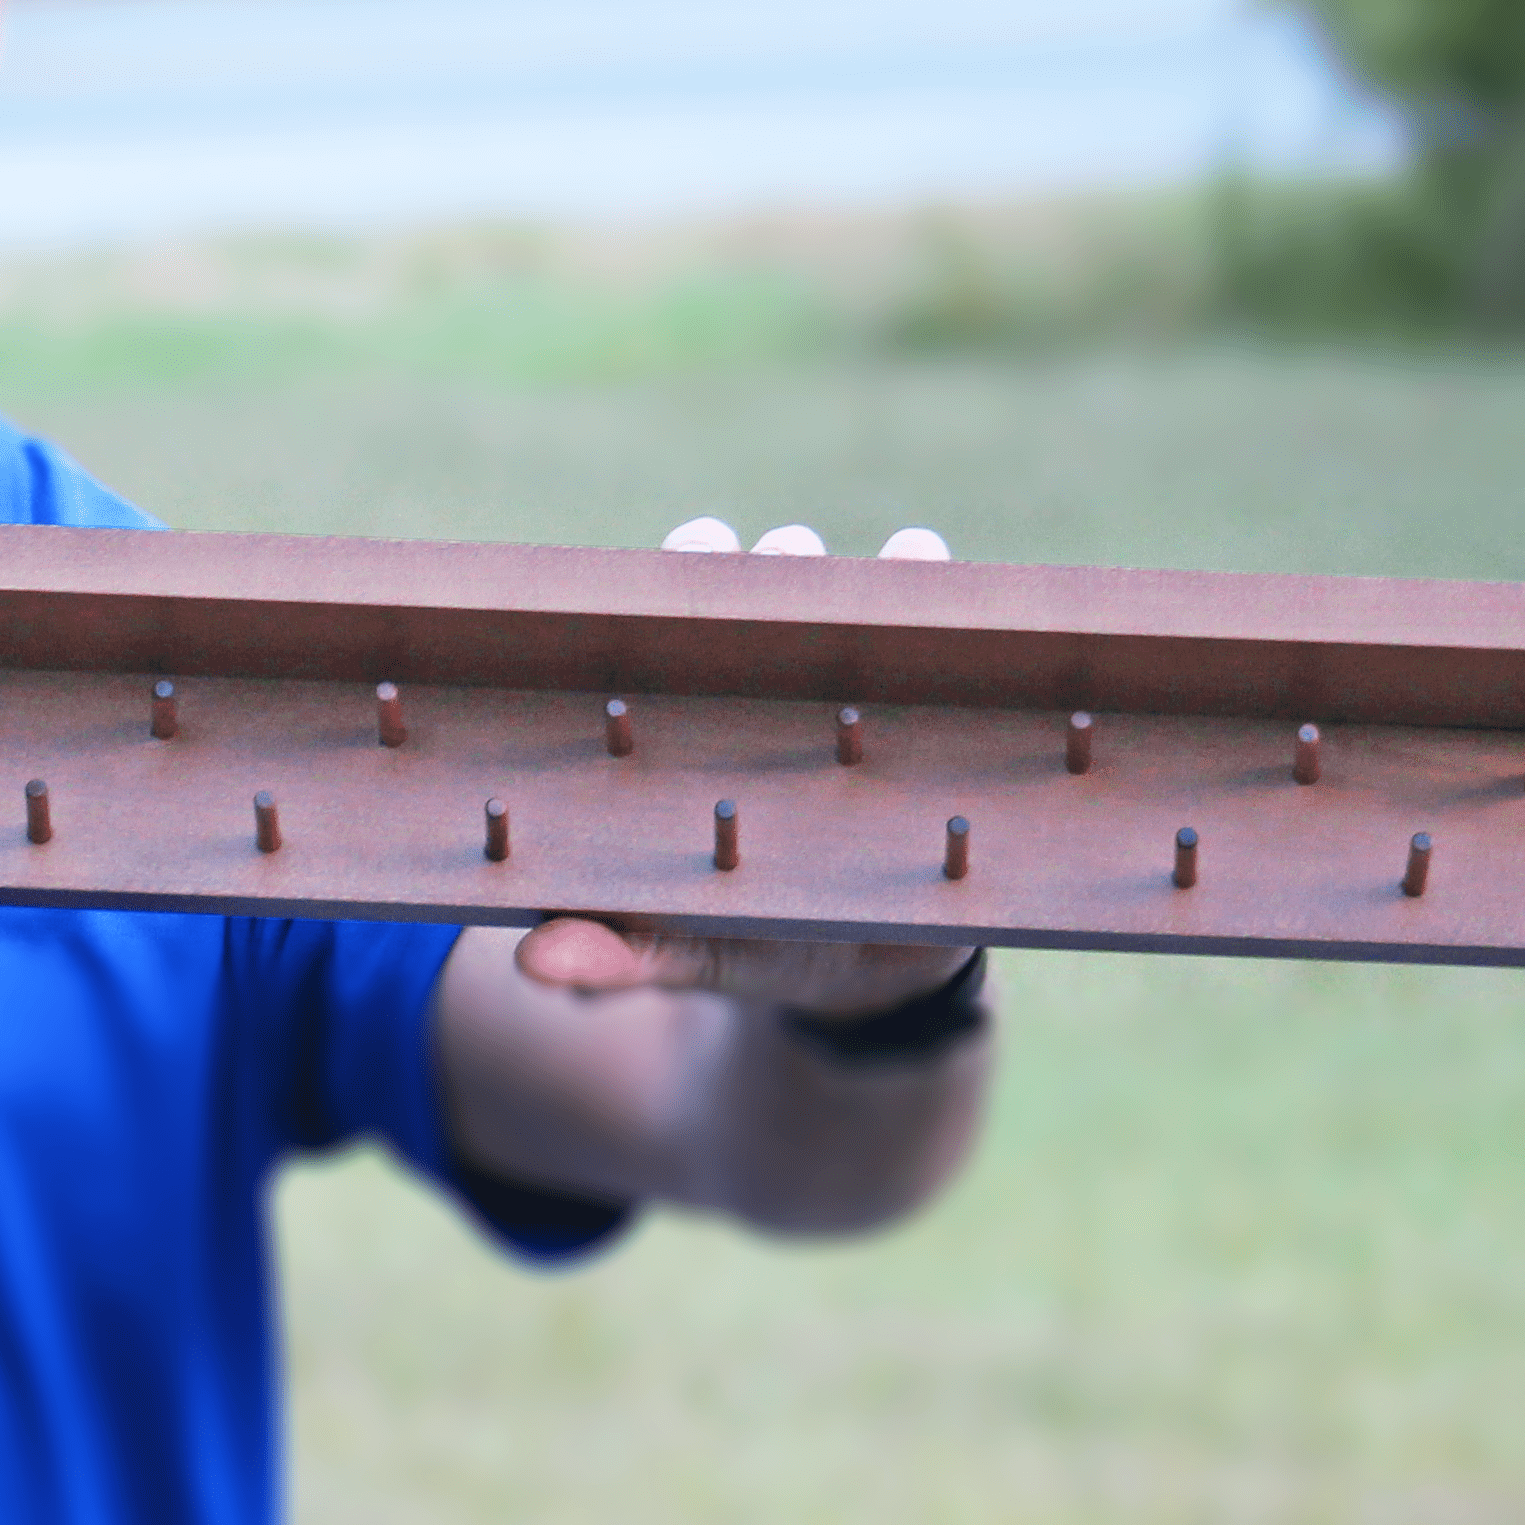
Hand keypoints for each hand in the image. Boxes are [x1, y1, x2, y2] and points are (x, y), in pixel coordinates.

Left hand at [526, 509, 976, 1013]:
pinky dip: (973, 622)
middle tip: (789, 561)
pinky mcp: (950, 715)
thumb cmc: (748, 939)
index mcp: (698, 711)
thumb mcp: (679, 952)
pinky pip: (966, 650)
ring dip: (890, 573)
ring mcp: (869, 688)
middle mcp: (779, 678)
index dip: (686, 569)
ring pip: (879, 595)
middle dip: (785, 556)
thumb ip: (611, 955)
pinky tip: (989, 625)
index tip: (696, 550)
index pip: (682, 610)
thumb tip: (534, 963)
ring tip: (901, 582)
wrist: (872, 974)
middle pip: (779, 579)